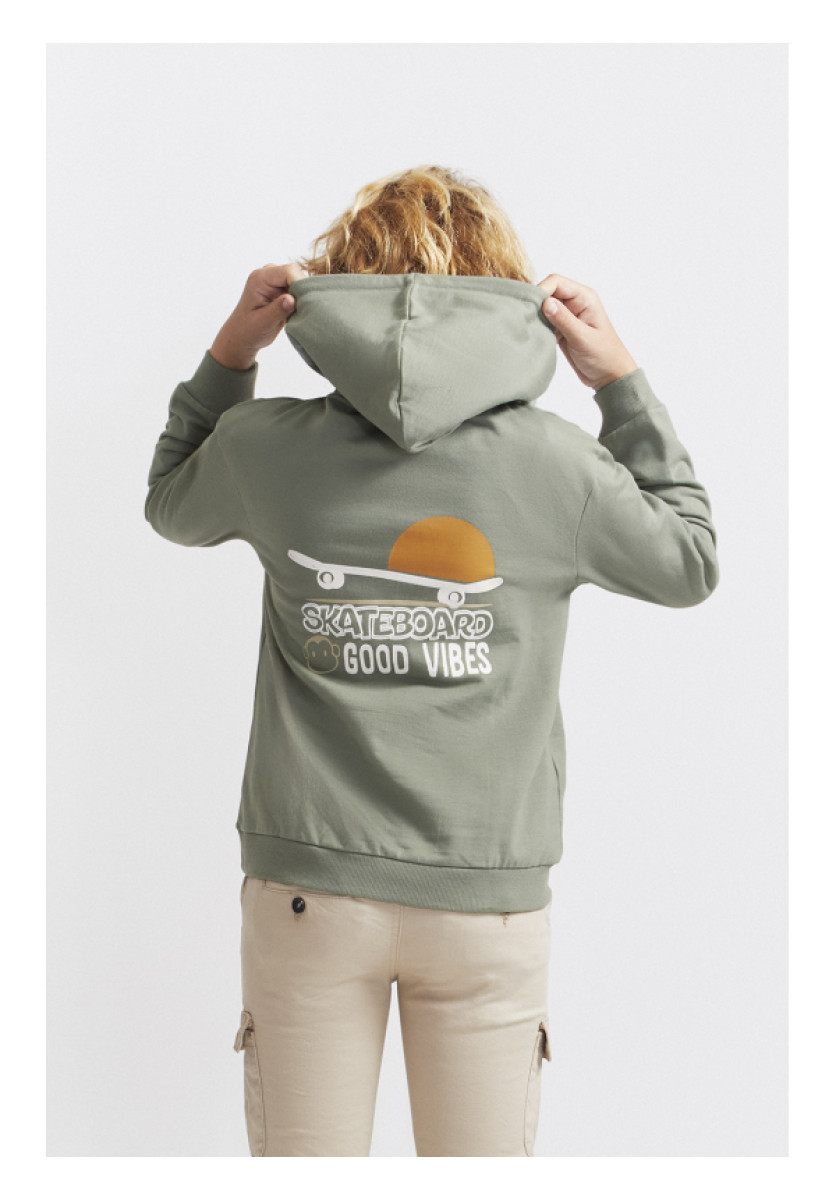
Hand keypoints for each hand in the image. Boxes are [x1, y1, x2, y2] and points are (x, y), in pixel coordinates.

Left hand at [210, 262, 308, 369]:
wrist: (242, 336)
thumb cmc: (248, 330)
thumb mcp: (263, 323)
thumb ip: (278, 310)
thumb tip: (292, 299)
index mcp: (260, 279)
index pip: (287, 271)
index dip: (300, 283)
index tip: (306, 302)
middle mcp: (268, 275)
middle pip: (295, 273)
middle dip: (303, 290)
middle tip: (304, 309)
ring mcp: (275, 281)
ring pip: (299, 281)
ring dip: (303, 296)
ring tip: (300, 312)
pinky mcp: (281, 289)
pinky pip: (298, 289)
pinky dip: (301, 300)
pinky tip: (298, 312)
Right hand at [537, 273, 637, 390]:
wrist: (609, 376)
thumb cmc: (604, 356)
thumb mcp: (583, 338)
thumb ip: (564, 320)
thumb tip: (545, 302)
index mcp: (584, 298)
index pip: (557, 282)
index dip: (541, 290)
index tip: (531, 305)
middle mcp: (575, 303)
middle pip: (548, 291)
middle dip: (535, 301)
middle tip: (525, 317)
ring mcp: (567, 316)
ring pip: (544, 306)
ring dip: (535, 314)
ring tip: (527, 326)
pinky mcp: (560, 328)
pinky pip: (544, 320)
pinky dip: (537, 325)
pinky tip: (533, 333)